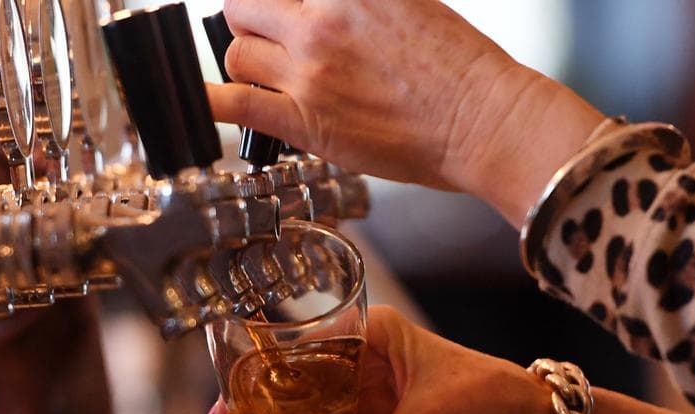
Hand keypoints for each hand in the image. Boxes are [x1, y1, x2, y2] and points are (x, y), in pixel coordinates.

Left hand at [209, 0, 604, 224]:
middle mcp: (323, 21)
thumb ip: (356, 4)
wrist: (483, 120)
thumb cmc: (460, 69)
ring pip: (237, 54)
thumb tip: (325, 10)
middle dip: (252, 21)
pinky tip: (210, 100)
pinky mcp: (305, 120)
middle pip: (244, 6)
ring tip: (270, 76)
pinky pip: (232, 104)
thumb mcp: (408, 2)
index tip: (283, 10)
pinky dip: (213, 100)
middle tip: (269, 36)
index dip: (278, 1)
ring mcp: (310, 71)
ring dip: (247, 62)